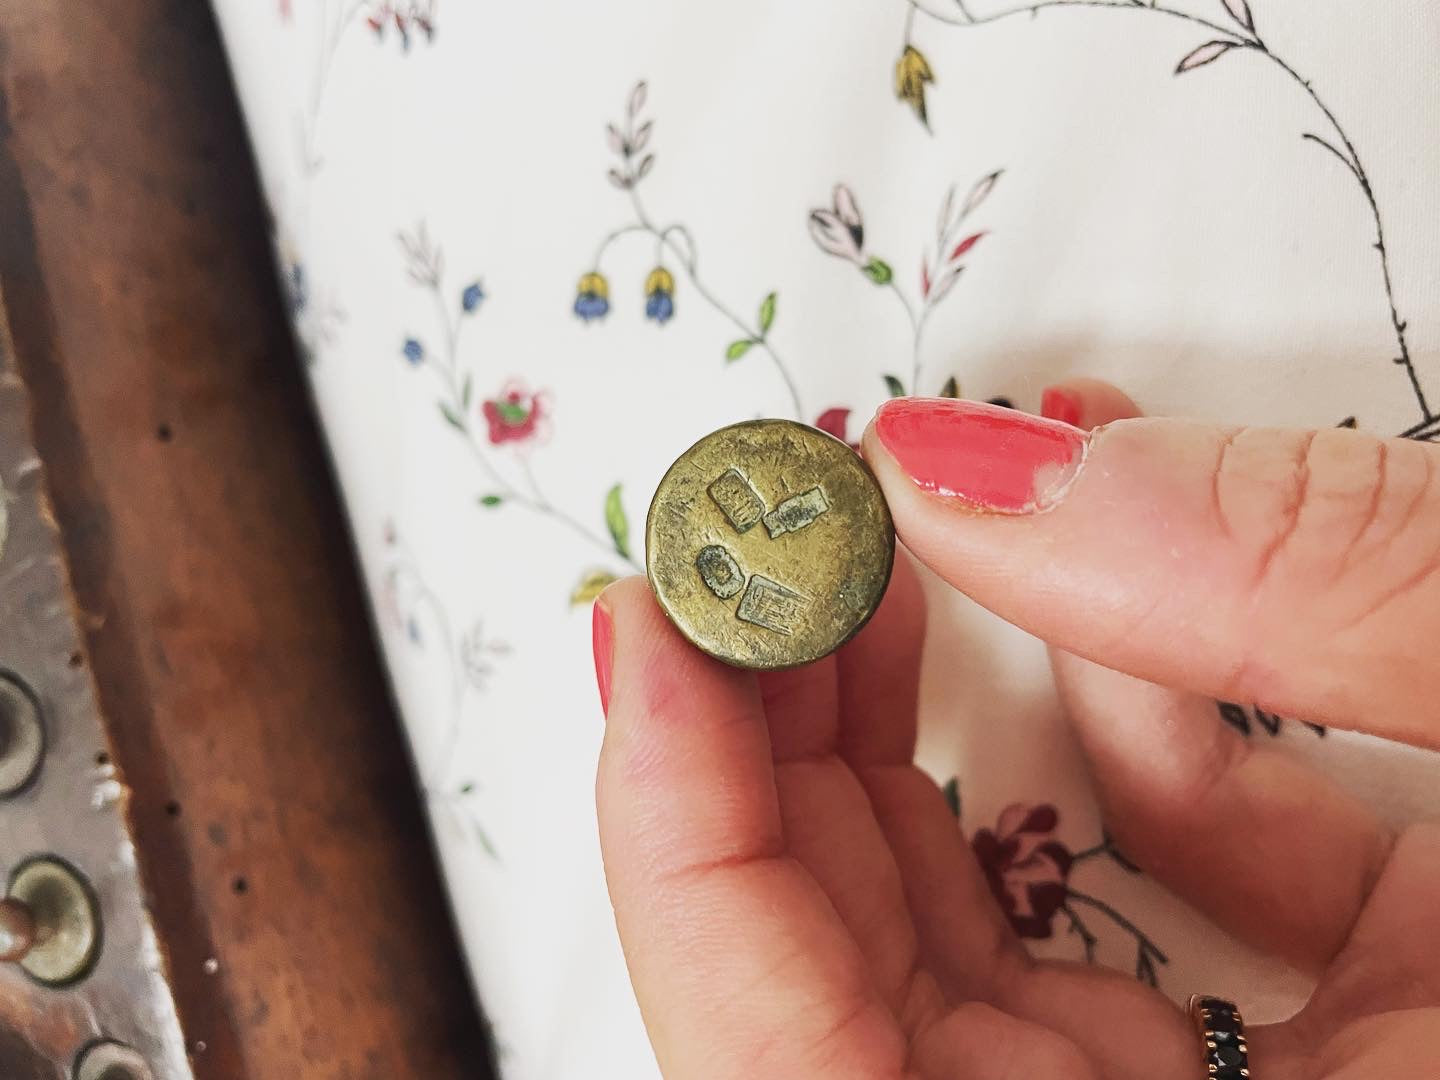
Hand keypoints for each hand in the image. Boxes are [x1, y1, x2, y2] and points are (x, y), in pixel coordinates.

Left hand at [593, 381, 1439, 1077]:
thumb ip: (1305, 594)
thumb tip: (994, 466)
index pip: (801, 1079)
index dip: (683, 851)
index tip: (649, 628)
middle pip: (837, 982)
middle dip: (765, 748)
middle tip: (745, 554)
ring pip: (950, 942)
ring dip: (884, 733)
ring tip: (862, 549)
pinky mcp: (1297, 1051)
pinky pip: (1119, 909)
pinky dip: (1099, 752)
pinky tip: (1101, 602)